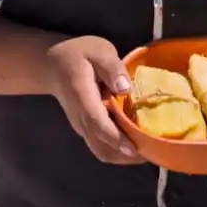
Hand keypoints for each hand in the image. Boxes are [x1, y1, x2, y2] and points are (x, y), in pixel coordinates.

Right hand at [45, 35, 144, 165]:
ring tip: (148, 149)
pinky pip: (101, 146)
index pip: (97, 123)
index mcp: (82, 97)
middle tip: (153, 150)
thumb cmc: (78, 55)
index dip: (115, 138)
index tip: (134, 148)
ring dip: (123, 156)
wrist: (54, 65)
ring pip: (102, 151)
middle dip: (125, 154)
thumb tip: (125, 88)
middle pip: (101, 146)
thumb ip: (111, 67)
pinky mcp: (86, 129)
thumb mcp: (97, 50)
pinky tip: (136, 141)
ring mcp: (82, 127)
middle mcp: (80, 119)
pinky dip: (118, 150)